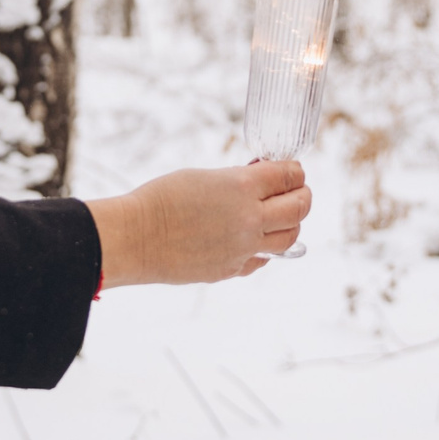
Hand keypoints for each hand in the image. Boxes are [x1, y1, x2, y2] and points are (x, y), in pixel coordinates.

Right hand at [89, 162, 311, 287]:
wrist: (135, 238)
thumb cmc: (161, 200)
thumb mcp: (204, 177)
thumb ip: (237, 181)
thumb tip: (259, 182)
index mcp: (242, 187)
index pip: (288, 176)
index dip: (295, 171)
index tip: (294, 170)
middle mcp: (249, 219)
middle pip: (298, 208)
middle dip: (303, 196)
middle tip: (298, 191)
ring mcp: (243, 248)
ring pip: (289, 238)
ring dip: (291, 224)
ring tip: (282, 217)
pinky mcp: (231, 269)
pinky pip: (262, 259)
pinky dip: (265, 248)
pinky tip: (256, 241)